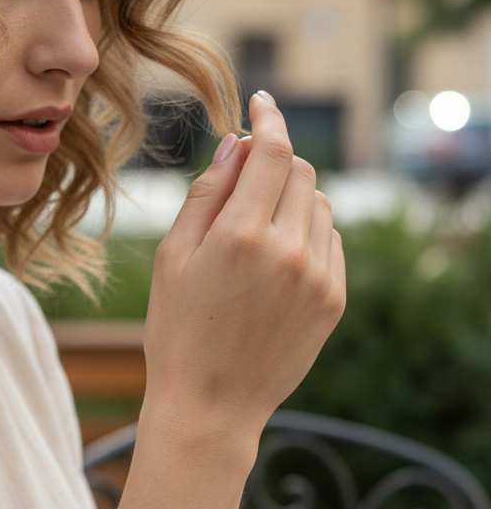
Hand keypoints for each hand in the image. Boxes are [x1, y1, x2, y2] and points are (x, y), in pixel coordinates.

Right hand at [143, 92, 345, 444]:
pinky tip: (277, 260)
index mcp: (240, 237)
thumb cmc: (177, 331)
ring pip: (319, 203)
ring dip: (293, 198)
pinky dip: (309, 232)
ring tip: (256, 232)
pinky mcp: (334, 299)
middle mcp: (288, 252)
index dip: (270, 118)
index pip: (272, 152)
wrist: (211, 406)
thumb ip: (206, 194)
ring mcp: (318, 277)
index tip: (262, 102)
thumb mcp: (173, 258)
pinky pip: (330, 240)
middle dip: (274, 163)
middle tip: (245, 181)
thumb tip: (236, 143)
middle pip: (299, 172)